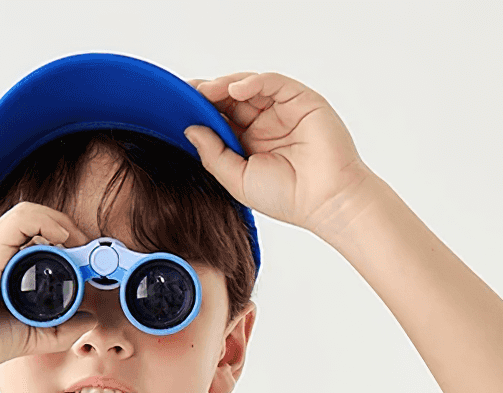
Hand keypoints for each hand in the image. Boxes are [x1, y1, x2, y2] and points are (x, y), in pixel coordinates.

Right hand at [0, 201, 94, 377]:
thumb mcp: (31, 336)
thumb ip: (61, 330)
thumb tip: (91, 320)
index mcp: (1, 264)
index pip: (36, 237)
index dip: (66, 242)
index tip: (88, 262)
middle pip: (36, 221)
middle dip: (68, 230)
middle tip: (90, 253)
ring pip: (30, 213)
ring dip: (61, 223)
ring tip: (80, 244)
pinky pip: (21, 219)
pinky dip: (47, 221)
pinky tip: (64, 238)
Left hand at [183, 72, 373, 236]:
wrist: (325, 201)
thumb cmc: (287, 197)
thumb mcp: (237, 180)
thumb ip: (213, 156)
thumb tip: (190, 130)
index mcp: (250, 144)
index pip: (221, 119)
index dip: (201, 112)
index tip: (178, 107)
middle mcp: (265, 125)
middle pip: (232, 100)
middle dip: (209, 95)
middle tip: (187, 93)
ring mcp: (283, 111)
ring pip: (249, 87)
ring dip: (225, 85)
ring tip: (206, 90)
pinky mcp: (300, 100)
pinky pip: (273, 82)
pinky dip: (253, 81)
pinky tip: (235, 88)